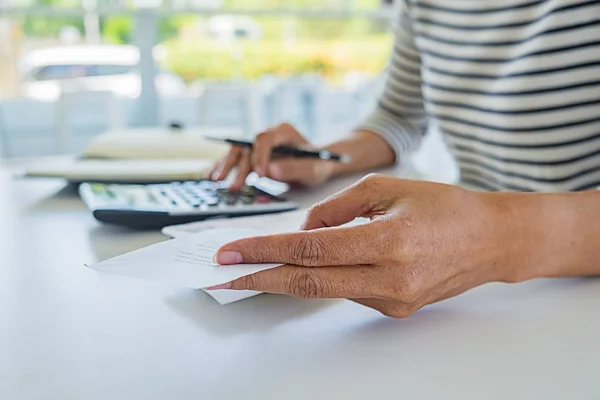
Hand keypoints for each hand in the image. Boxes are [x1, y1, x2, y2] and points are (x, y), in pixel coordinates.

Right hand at [208, 123, 334, 190]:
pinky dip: (223, 167)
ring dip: (226, 166)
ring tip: (216, 181)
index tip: (261, 175)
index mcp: (283, 131)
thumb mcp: (313, 168)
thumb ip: (295, 169)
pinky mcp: (252, 154)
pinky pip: (235, 159)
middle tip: (233, 186)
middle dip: (238, 166)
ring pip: (237, 152)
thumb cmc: (318, 164)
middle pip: (247, 146)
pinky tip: (211, 177)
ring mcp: (258, 144)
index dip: (260, 156)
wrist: (318, 164)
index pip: (265, 139)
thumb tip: (270, 171)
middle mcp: (267, 134)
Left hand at [209, 175, 516, 317]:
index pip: (313, 250)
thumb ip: (339, 208)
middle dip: (261, 277)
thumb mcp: (389, 188)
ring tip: (259, 263)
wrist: (491, 241)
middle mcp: (392, 279)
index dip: (267, 250)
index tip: (232, 252)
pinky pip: (348, 291)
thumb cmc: (445, 206)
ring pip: (326, 289)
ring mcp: (394, 300)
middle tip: (224, 273)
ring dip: (289, 276)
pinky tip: (314, 264)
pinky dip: (325, 276)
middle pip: (309, 284)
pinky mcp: (396, 309)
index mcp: (391, 241)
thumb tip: (303, 228)